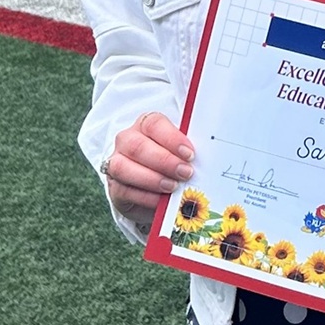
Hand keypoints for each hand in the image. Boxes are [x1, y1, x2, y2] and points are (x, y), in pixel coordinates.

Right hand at [104, 110, 194, 234]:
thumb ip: (187, 152)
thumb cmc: (170, 164)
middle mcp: (127, 140)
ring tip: (172, 187)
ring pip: (123, 167)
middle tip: (185, 173)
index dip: (172, 138)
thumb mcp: (180, 154)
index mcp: (145, 125)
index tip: (189, 154)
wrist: (153, 189)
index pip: (154, 124)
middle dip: (164, 161)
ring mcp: (116, 162)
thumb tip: (210, 158)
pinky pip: (123, 190)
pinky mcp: (114, 186)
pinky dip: (144, 196)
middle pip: (137, 145)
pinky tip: (161, 201)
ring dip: (151, 178)